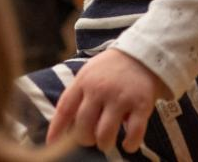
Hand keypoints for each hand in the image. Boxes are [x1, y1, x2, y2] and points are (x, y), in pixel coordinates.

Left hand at [47, 48, 167, 151]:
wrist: (144, 52)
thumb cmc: (112, 67)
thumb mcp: (89, 72)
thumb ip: (77, 94)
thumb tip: (62, 125)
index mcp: (84, 81)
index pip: (65, 109)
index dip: (56, 130)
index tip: (52, 144)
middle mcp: (100, 90)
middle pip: (83, 127)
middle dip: (85, 139)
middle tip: (91, 138)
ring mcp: (121, 98)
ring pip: (105, 134)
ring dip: (104, 144)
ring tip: (107, 142)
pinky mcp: (141, 104)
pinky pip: (134, 133)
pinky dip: (130, 144)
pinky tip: (128, 144)